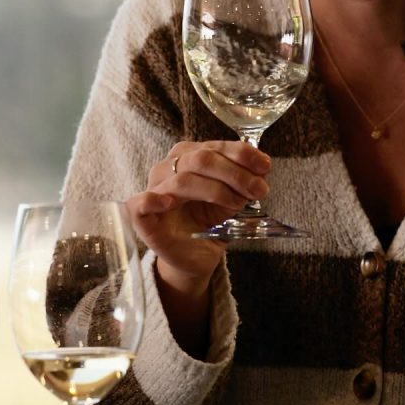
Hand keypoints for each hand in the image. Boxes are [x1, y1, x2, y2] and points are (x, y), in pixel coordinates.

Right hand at [125, 140, 270, 292]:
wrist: (195, 258)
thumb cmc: (209, 223)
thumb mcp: (232, 198)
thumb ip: (242, 181)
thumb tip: (262, 166)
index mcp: (187, 157)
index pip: (213, 147)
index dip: (241, 153)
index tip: (265, 166)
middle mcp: (168, 169)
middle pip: (201, 159)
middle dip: (235, 173)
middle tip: (259, 190)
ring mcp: (153, 192)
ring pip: (182, 180)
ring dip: (216, 190)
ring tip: (237, 203)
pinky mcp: (142, 218)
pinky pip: (139, 204)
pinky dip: (153, 199)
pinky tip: (169, 203)